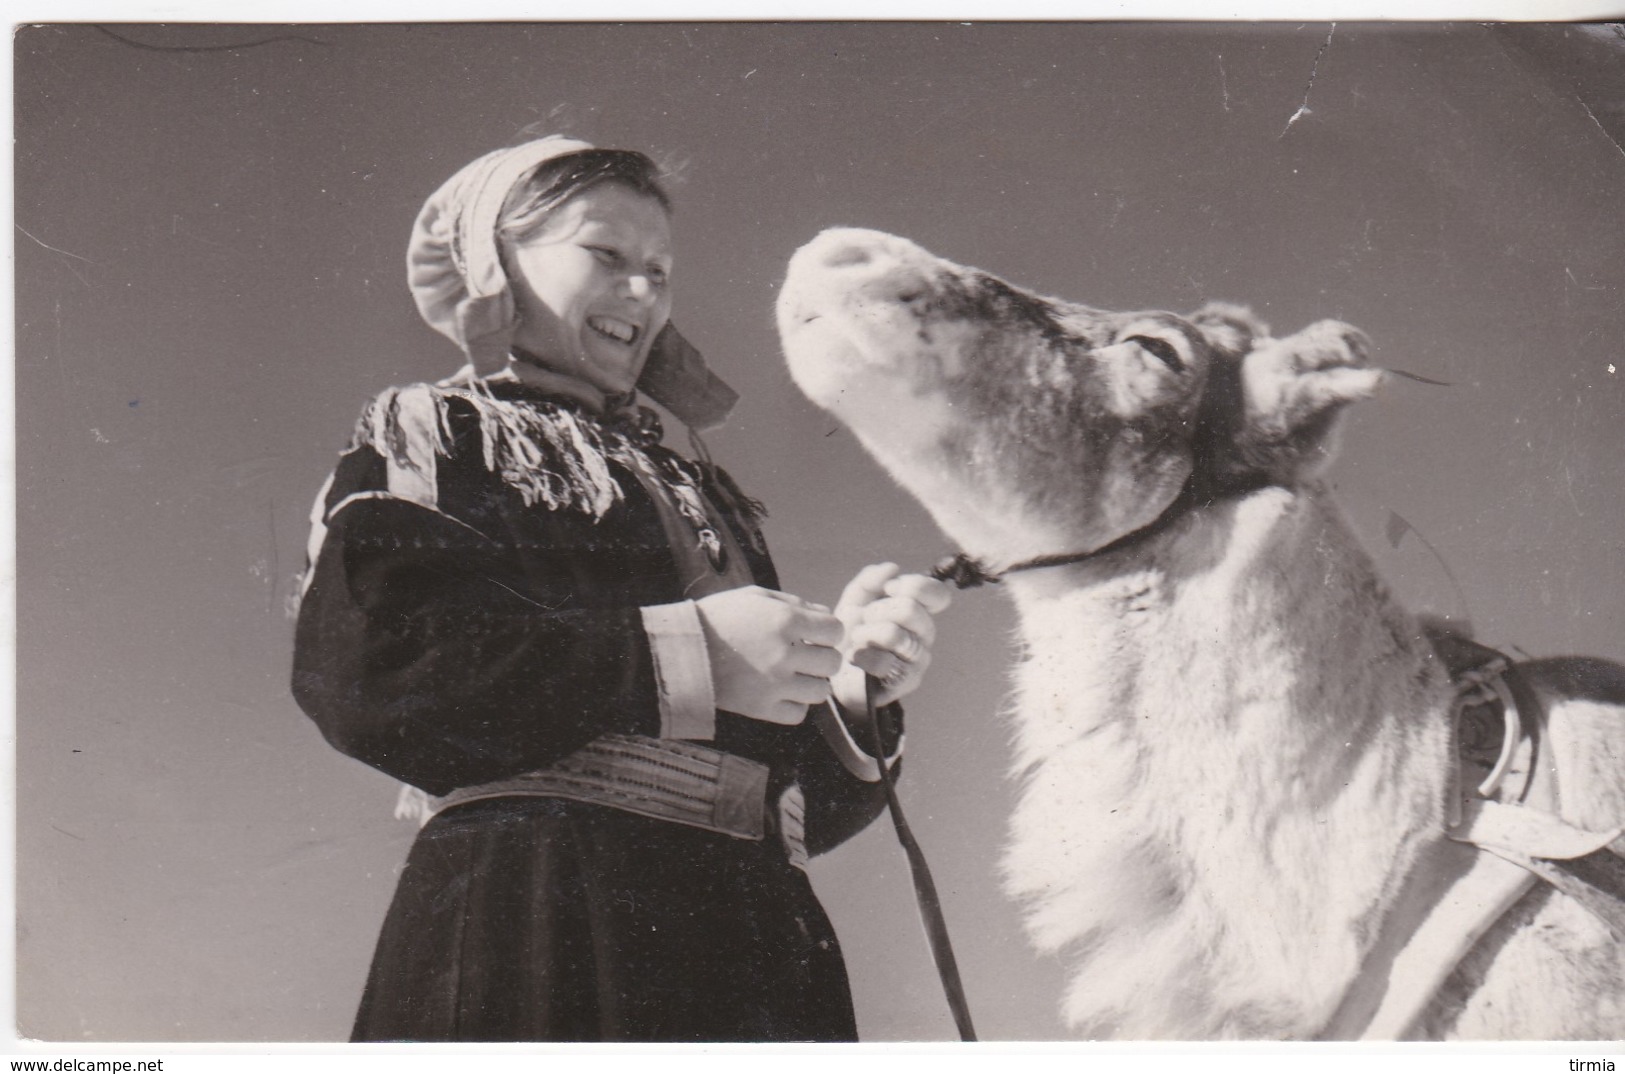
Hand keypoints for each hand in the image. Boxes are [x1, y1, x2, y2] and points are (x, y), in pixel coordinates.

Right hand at [694, 586, 844, 725]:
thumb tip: (825, 615)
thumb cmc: (717, 618)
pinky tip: (781, 691)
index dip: (829, 631)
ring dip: (812, 682)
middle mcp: (784, 653)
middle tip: (806, 655)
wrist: (681, 651)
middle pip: (833, 662)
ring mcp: (774, 684)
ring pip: (821, 691)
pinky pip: (799, 713)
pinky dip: (795, 704)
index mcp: (784, 621)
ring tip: (795, 675)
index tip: (816, 633)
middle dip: (824, 656)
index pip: (836, 630)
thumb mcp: (754, 597)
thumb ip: (794, 603)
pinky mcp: (762, 708)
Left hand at [831, 563, 952, 711]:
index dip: (914, 586)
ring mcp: (919, 659)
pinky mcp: (906, 682)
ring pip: (893, 635)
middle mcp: (925, 634)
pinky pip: (883, 662)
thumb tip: (893, 568)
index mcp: (920, 611)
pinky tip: (854, 658)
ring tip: (856, 639)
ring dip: (865, 633)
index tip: (888, 589)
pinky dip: (861, 657)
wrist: (836, 671)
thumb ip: (870, 580)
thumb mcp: (855, 600)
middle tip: (865, 619)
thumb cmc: (851, 631)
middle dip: (877, 610)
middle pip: (910, 609)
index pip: (938, 594)